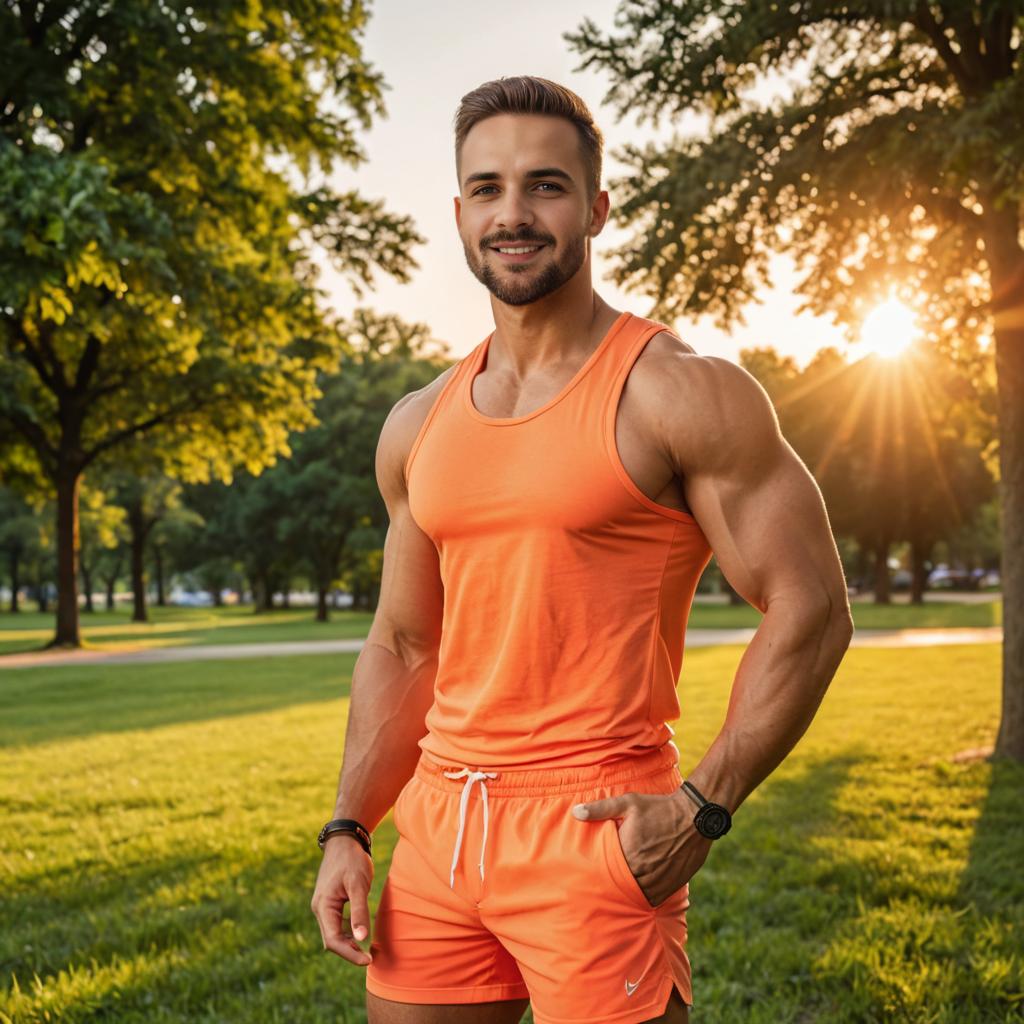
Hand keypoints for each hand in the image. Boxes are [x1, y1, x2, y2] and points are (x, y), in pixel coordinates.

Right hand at [310, 832, 374, 964]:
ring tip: (366, 950)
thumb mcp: (358, 884)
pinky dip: (348, 932)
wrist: (345, 840)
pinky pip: (336, 924)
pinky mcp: (330, 902)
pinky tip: (360, 932)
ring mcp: (324, 906)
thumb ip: (359, 911)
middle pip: (331, 941)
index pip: (332, 941)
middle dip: (349, 952)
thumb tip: (361, 939)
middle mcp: (320, 909)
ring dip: (348, 943)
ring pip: (333, 933)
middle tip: (369, 958)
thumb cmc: (352, 860)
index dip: (349, 954)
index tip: (367, 960)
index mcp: (323, 906)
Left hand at [572, 789, 711, 906]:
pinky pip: (656, 897)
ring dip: (630, 894)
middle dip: (614, 888)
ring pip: (639, 896)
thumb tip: (575, 812)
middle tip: (604, 890)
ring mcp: (660, 880)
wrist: (695, 815)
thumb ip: (600, 810)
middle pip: (622, 888)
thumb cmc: (659, 808)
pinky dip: (647, 896)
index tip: (592, 881)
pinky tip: (641, 891)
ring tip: (621, 894)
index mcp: (629, 854)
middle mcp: (643, 871)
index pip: (608, 875)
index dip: (600, 879)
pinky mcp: (674, 883)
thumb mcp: (628, 803)